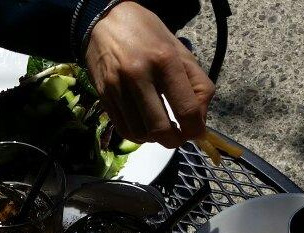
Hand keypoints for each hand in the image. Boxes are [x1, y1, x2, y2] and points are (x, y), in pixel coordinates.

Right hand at [84, 1, 214, 147]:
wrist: (105, 21)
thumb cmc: (147, 34)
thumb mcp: (180, 51)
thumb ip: (197, 84)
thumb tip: (200, 120)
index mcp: (165, 60)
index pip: (186, 109)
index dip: (195, 130)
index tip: (196, 133)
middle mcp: (139, 75)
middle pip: (161, 129)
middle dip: (175, 140)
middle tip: (179, 136)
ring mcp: (118, 87)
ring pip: (141, 133)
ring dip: (155, 139)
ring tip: (161, 128)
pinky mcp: (103, 96)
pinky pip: (124, 129)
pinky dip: (138, 135)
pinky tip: (145, 127)